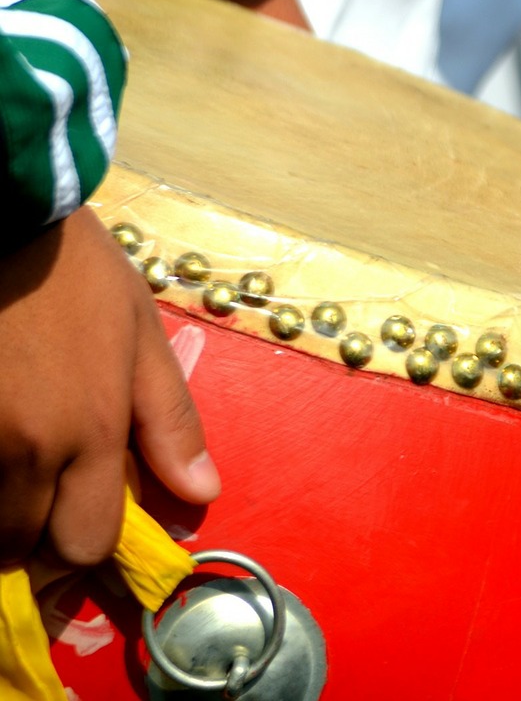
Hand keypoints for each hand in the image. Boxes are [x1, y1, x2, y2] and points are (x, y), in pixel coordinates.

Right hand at [0, 208, 219, 568]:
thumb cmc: (75, 272)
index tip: (80, 518)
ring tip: (12, 462)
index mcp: (90, 431)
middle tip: (39, 494)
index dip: (85, 543)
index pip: (86, 542)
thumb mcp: (142, 337)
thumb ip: (171, 422)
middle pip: (19, 547)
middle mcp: (25, 448)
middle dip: (30, 537)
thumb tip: (203, 491)